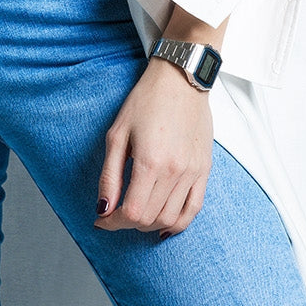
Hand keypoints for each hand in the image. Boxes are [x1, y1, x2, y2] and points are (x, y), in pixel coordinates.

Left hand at [94, 57, 213, 238]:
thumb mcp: (117, 135)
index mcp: (151, 162)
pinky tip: (163, 224)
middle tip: (114, 213)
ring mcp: (193, 172)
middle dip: (127, 223)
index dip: (112, 222)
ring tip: (136, 214)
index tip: (101, 218)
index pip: (132, 212)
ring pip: (171, 219)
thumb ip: (109, 176)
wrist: (180, 80)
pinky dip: (178, 223)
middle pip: (150, 219)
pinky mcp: (204, 170)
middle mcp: (175, 171)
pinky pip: (194, 209)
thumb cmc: (146, 101)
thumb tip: (103, 209)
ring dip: (149, 224)